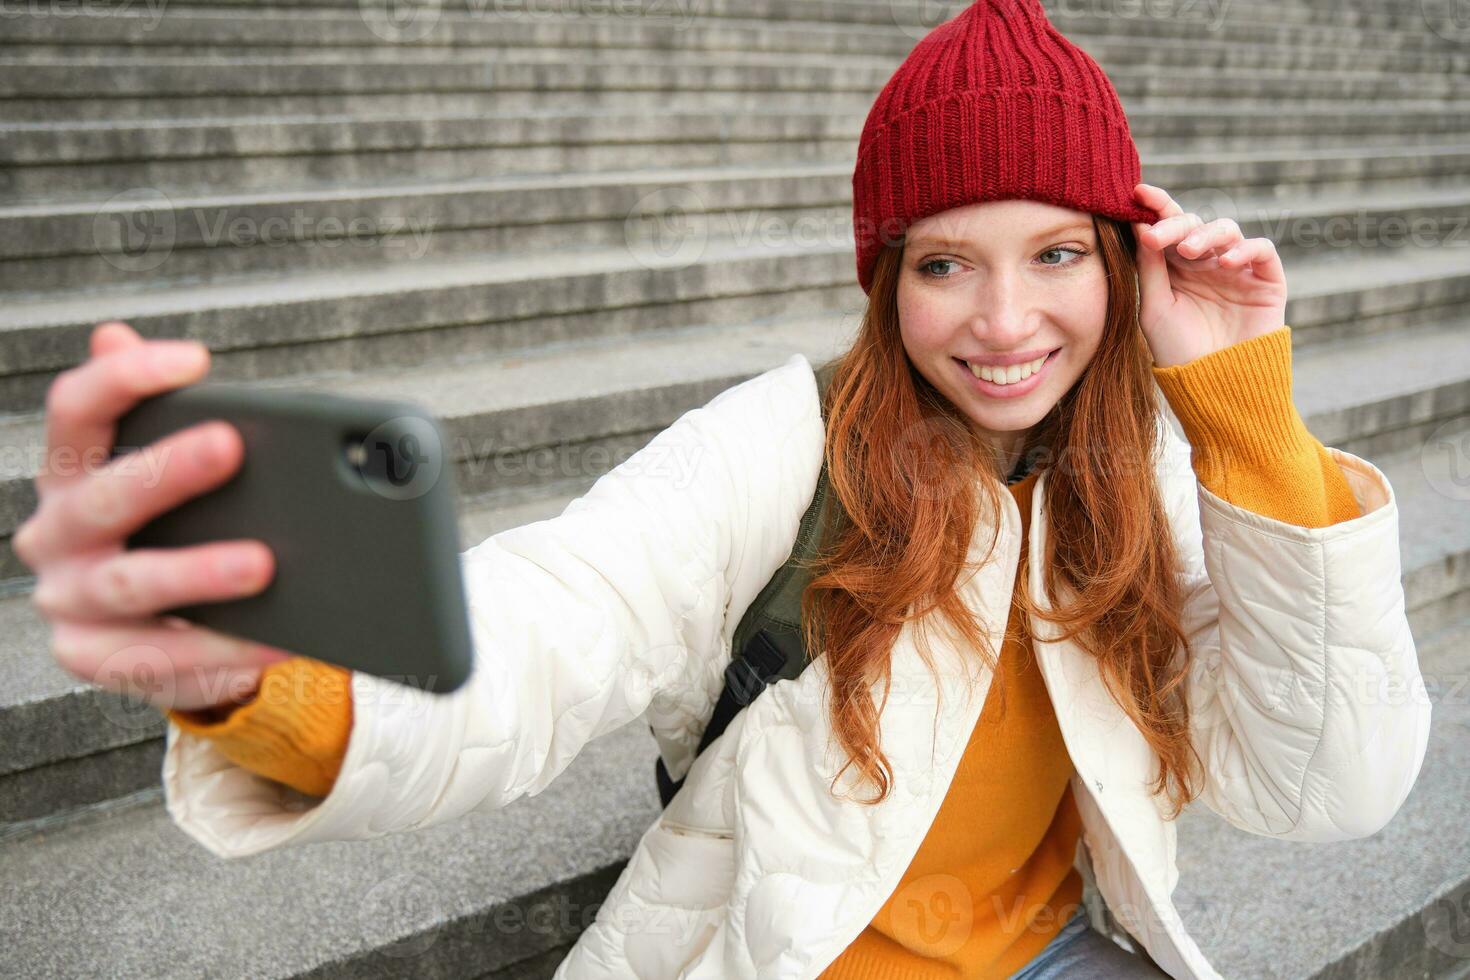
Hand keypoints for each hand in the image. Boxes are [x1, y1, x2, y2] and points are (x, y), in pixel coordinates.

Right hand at [14, 321, 292, 713]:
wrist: (159, 628)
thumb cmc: (171, 528)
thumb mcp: (163, 468)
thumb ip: (152, 410)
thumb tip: (111, 333)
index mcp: (70, 473)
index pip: (75, 410)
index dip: (125, 378)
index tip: (193, 358)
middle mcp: (55, 534)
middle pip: (103, 497)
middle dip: (168, 471)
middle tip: (232, 446)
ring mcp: (69, 600)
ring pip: (130, 584)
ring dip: (199, 572)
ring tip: (264, 564)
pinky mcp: (94, 659)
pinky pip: (162, 659)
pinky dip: (224, 649)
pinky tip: (277, 638)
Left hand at [1131, 183, 1288, 368]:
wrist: (1214, 385)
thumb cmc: (1178, 351)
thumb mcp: (1155, 308)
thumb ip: (1149, 267)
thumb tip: (1139, 224)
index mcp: (1176, 267)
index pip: (1168, 228)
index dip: (1157, 207)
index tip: (1137, 193)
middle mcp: (1207, 263)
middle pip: (1194, 225)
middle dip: (1175, 224)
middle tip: (1156, 234)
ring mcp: (1237, 270)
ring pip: (1227, 230)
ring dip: (1206, 235)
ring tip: (1189, 252)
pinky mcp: (1266, 281)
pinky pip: (1261, 250)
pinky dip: (1245, 249)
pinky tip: (1225, 262)